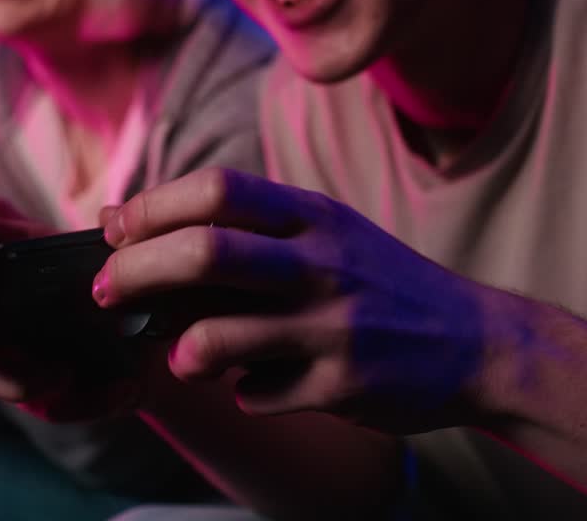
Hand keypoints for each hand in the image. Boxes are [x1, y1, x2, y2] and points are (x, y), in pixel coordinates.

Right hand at [0, 213, 150, 421]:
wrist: (164, 329)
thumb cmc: (129, 277)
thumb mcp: (123, 251)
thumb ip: (115, 236)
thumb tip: (111, 221)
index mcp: (6, 247)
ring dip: (10, 378)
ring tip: (64, 375)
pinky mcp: (29, 387)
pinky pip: (33, 405)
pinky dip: (74, 404)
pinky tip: (118, 392)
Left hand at [94, 168, 511, 433]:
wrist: (480, 344)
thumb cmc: (382, 285)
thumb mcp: (327, 235)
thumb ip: (242, 227)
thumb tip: (123, 218)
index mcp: (318, 218)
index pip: (217, 190)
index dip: (153, 206)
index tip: (115, 230)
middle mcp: (325, 264)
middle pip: (205, 254)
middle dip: (134, 273)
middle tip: (106, 293)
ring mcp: (334, 328)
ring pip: (215, 337)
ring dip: (179, 349)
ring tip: (184, 352)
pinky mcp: (342, 387)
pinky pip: (255, 395)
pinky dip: (240, 392)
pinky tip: (257, 383)